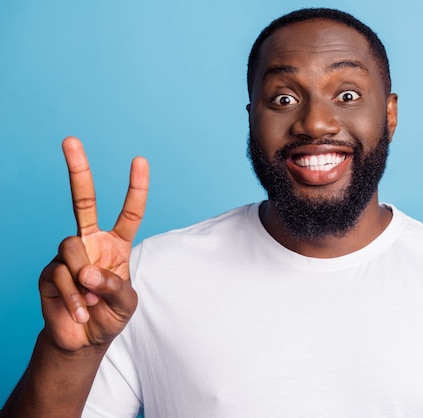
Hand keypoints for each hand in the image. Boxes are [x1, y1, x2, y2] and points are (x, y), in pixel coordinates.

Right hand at [38, 137, 148, 351]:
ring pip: (71, 248)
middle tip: (71, 140)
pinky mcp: (49, 272)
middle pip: (82, 201)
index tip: (139, 160)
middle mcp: (90, 242)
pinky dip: (74, 297)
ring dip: (84, 279)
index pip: (129, 212)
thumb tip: (86, 271)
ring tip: (91, 302)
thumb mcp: (126, 302)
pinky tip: (79, 310)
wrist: (83, 340)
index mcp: (116, 244)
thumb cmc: (109, 315)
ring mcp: (68, 256)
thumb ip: (114, 285)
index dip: (135, 188)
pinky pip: (60, 275)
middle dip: (78, 170)